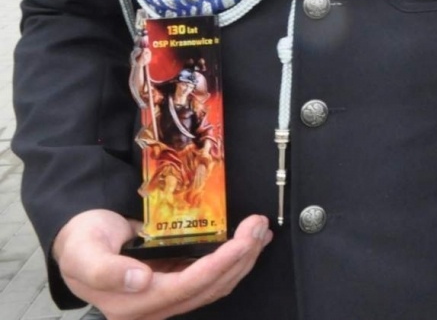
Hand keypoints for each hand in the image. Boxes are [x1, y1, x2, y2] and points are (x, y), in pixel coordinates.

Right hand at [53, 210, 271, 319]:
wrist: (79, 241)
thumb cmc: (81, 243)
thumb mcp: (84, 253)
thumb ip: (106, 270)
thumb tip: (139, 281)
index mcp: (132, 305)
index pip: (186, 288)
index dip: (218, 266)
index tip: (242, 243)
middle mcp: (153, 307)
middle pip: (208, 288)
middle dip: (240, 258)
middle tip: (259, 226)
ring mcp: (167, 297)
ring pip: (215, 284)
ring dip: (242, 259)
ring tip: (260, 230)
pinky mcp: (176, 284)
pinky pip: (211, 277)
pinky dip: (233, 260)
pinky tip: (250, 243)